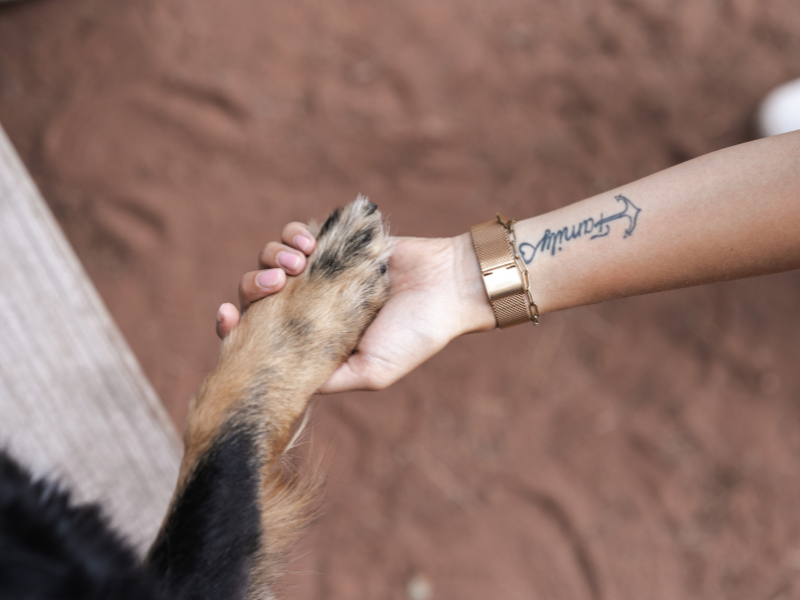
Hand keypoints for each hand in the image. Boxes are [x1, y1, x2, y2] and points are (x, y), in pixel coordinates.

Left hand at [217, 229, 495, 392]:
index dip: (233, 327)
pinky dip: (293, 234)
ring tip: (297, 261)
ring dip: (272, 256)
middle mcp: (310, 305)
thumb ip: (327, 378)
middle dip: (253, 286)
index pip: (259, 334)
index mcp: (312, 338)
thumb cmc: (415, 335)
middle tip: (276, 285)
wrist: (449, 287)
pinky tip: (309, 243)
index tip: (226, 318)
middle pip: (256, 293)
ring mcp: (321, 273)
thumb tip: (279, 377)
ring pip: (270, 259)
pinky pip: (296, 233)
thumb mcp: (370, 372)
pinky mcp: (334, 242)